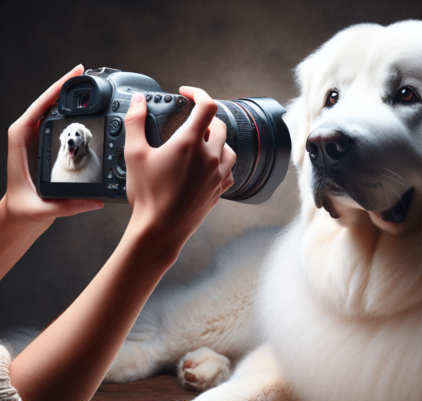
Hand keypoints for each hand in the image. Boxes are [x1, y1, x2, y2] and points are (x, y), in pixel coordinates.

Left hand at [3, 64, 103, 230]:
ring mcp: (37, 140)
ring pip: (52, 112)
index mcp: (22, 142)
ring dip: (68, 98)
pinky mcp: (46, 146)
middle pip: (46, 104)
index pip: (37, 109)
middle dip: (64, 87)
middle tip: (83, 73)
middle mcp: (28, 137)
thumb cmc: (24, 209)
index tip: (70, 77)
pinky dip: (70, 113)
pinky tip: (85, 109)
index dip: (53, 91)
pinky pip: (58, 123)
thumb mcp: (45, 209)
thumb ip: (69, 206)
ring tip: (86, 85)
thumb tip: (96, 201)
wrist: (20, 215)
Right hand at [122, 87, 235, 262]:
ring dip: (217, 141)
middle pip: (219, 125)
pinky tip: (208, 166)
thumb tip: (138, 102)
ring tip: (200, 144)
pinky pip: (229, 170)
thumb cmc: (148, 196)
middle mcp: (210, 157)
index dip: (198, 93)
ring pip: (229, 148)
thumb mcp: (134, 154)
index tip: (187, 93)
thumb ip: (134, 122)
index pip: (207, 105)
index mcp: (190, 143)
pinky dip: (221, 162)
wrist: (161, 229)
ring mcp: (217, 175)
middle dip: (205, 119)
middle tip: (189, 123)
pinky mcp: (219, 190)